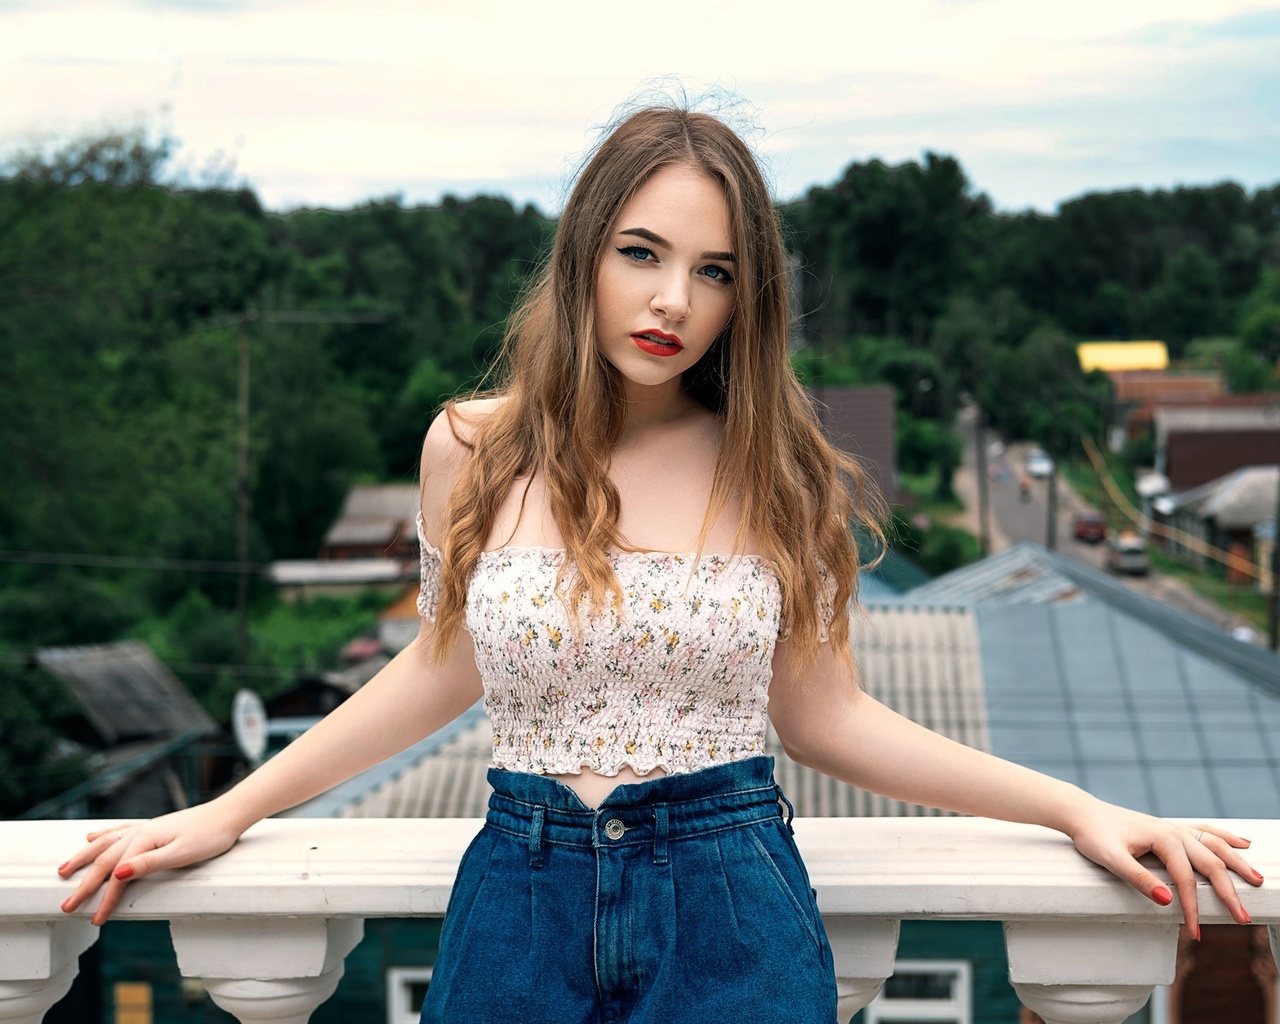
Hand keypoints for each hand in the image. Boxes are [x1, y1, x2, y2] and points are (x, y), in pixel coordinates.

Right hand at [56, 803, 243, 925]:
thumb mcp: (182, 854)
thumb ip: (149, 863)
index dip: (105, 900)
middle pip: (104, 860)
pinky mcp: (153, 827)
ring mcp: (145, 828)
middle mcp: (139, 832)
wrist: (228, 815)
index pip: (117, 876)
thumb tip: (117, 873)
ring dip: (83, 858)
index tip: (95, 921)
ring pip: (105, 844)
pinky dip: (101, 837)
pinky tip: (90, 837)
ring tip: (63, 870)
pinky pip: (118, 832)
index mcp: (144, 841)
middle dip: (84, 884)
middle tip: (67, 905)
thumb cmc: (209, 836)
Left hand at [1066, 801, 1262, 937]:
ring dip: (1237, 862)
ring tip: (1256, 880)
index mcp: (1163, 839)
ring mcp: (1174, 828)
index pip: (1186, 880)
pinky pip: (1204, 831)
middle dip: (1228, 892)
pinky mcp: (1170, 828)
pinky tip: (1242, 843)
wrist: (1083, 814)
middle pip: (1210, 863)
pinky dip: (1225, 837)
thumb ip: (1139, 880)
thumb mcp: (1112, 860)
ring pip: (1214, 845)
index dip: (1193, 908)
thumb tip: (1168, 900)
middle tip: (1243, 918)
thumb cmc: (1094, 836)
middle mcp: (1174, 831)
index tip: (1196, 932)